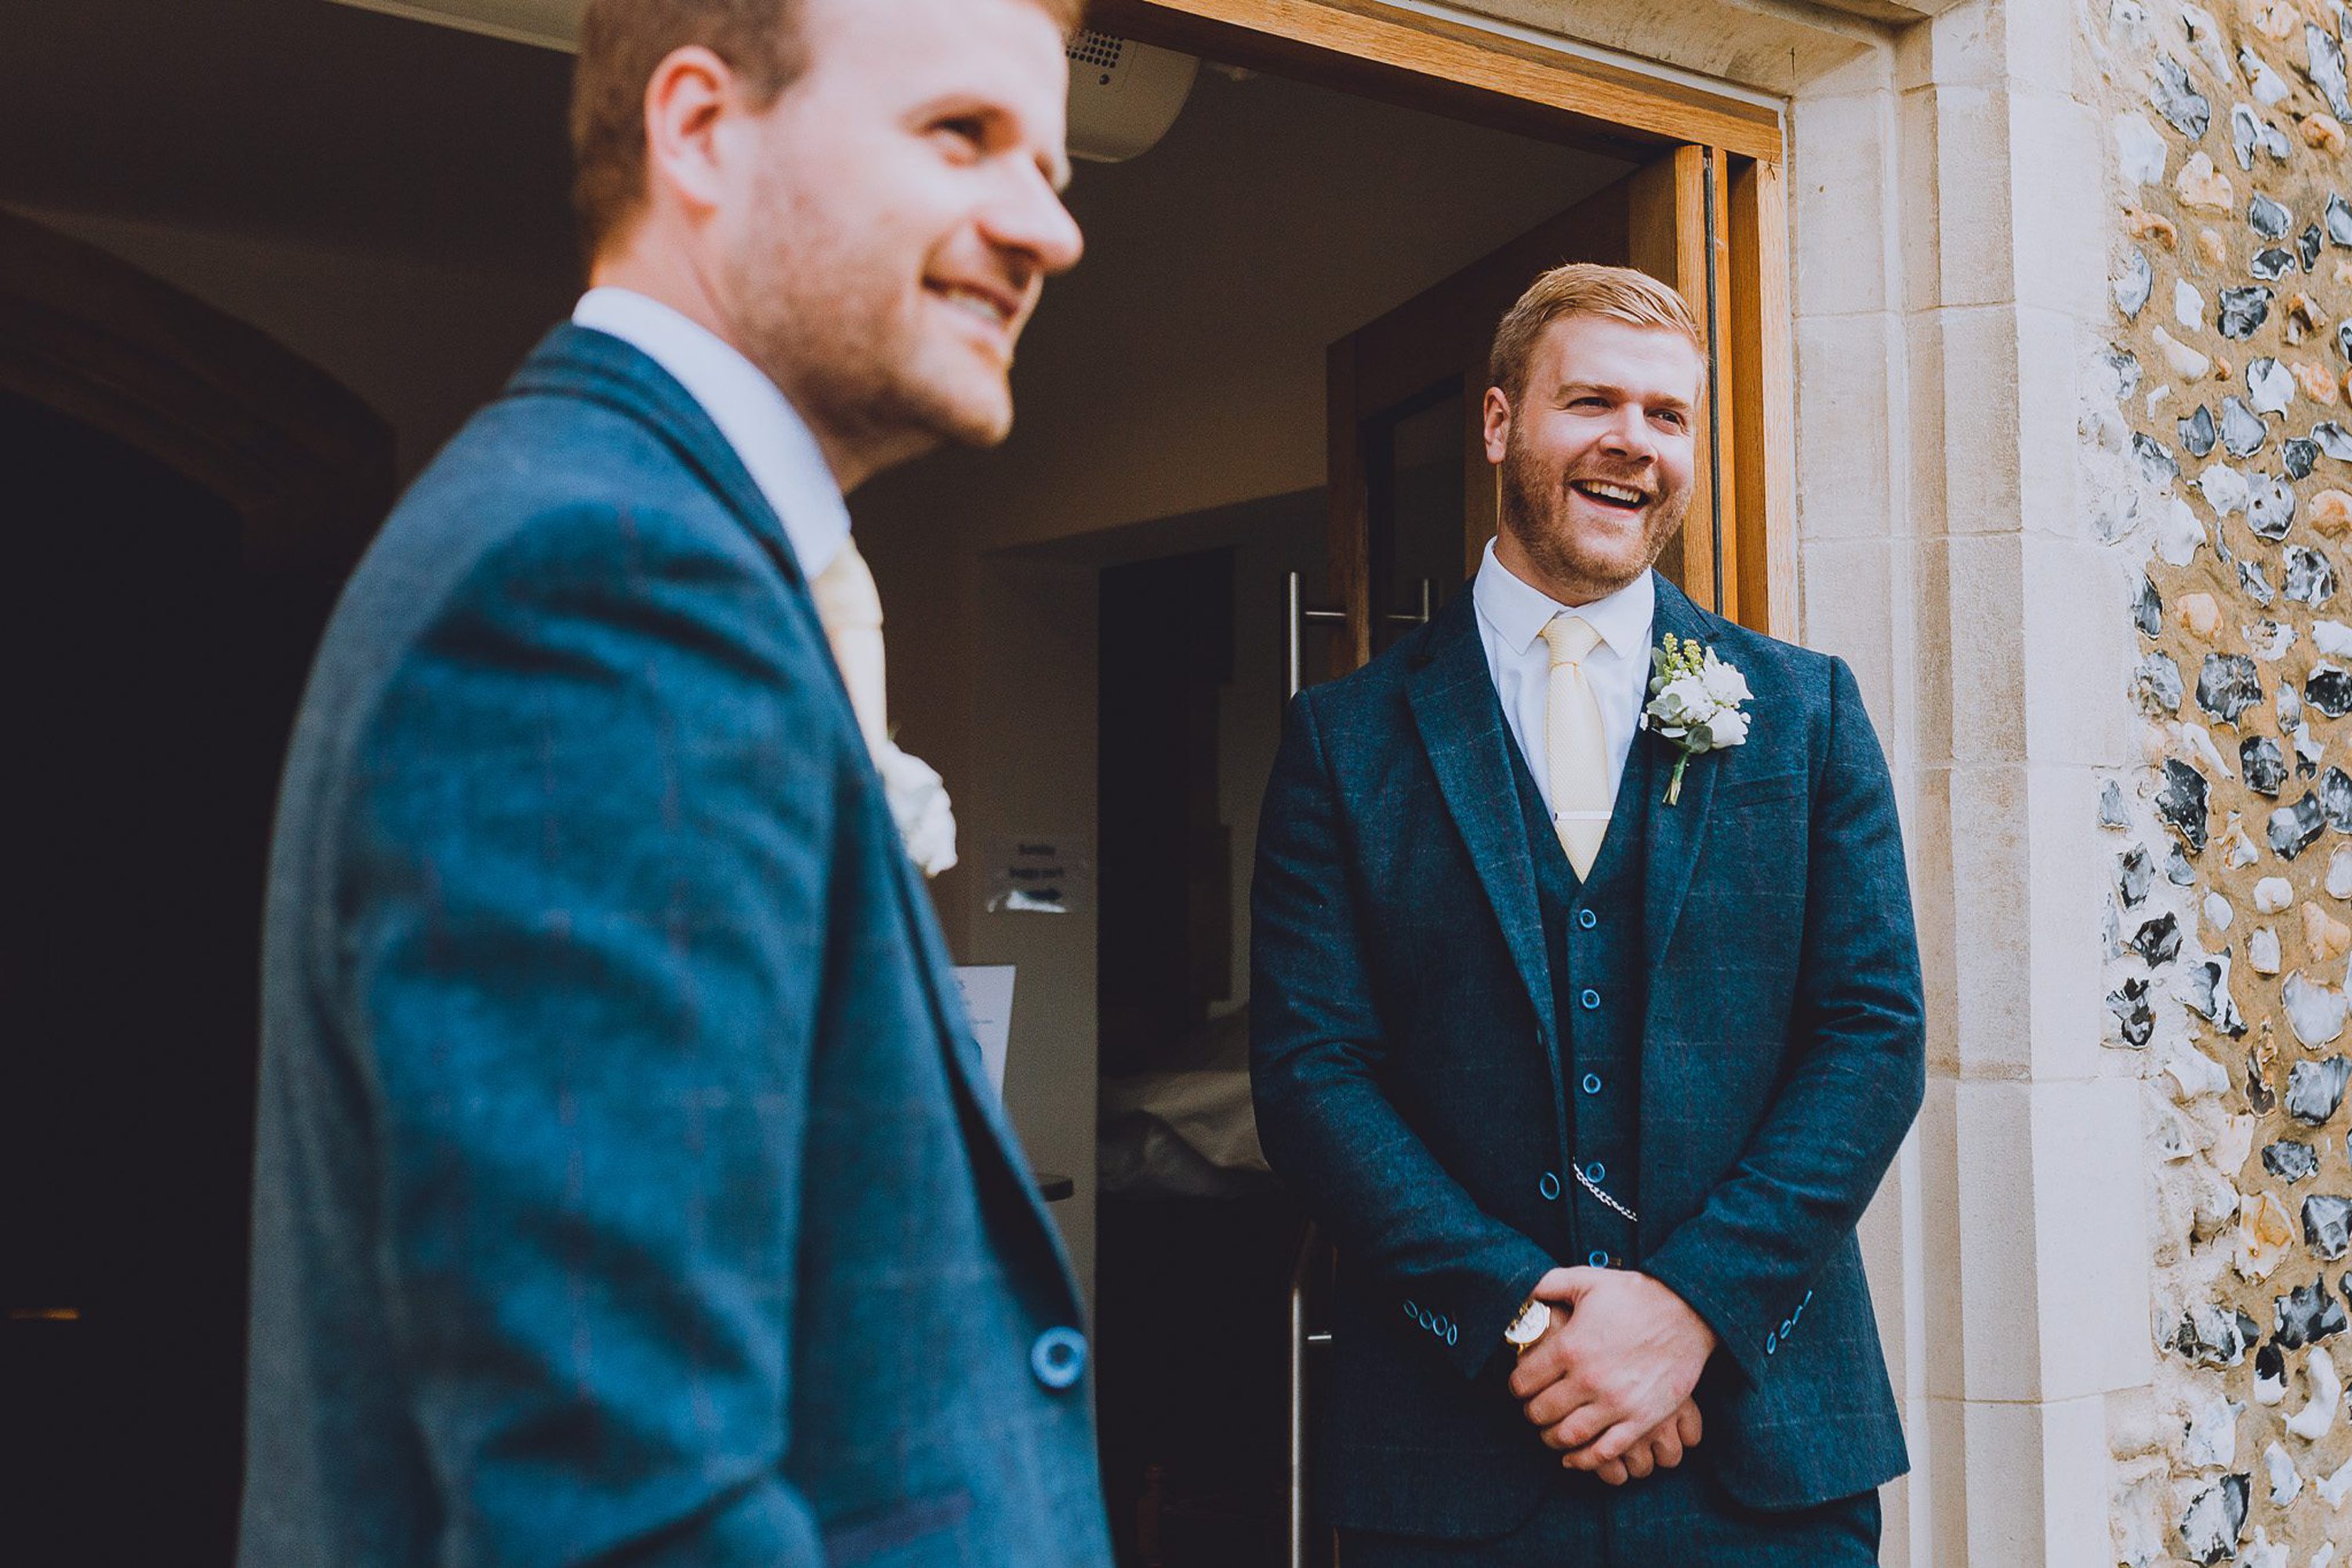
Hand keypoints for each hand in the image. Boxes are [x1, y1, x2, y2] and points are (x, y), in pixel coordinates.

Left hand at [1505, 1267, 1717, 1474]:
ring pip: (1568, 1436)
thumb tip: (1522, 1296)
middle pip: (1541, 1412)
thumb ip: (1547, 1285)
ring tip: (1550, 1432)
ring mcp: (1616, 1403)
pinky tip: (1574, 1457)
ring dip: (1551, 1439)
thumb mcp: (1586, 1280)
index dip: (1516, 1386)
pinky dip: (1584, 1460)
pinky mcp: (1641, 1419)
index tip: (1520, 1386)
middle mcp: (1589, 1379)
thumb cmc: (1636, 1295)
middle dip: (1531, 1413)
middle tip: (1533, 1410)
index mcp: (1571, 1346)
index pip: (1524, 1381)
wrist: (1689, 1311)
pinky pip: (1605, 1451)